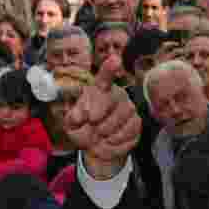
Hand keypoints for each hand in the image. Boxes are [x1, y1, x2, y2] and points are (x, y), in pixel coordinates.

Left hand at [64, 56, 140, 178]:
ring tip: (99, 135)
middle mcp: (117, 95)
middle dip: (101, 113)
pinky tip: (109, 140)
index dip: (109, 69)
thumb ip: (73, 117)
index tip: (114, 60)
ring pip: (124, 115)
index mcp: (99, 90)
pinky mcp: (136, 123)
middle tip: (92, 124)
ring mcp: (128, 109)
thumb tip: (79, 116)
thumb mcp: (71, 124)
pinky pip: (131, 130)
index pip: (105, 78)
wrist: (95, 148)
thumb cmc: (83, 130)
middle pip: (114, 98)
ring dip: (108, 128)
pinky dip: (117, 139)